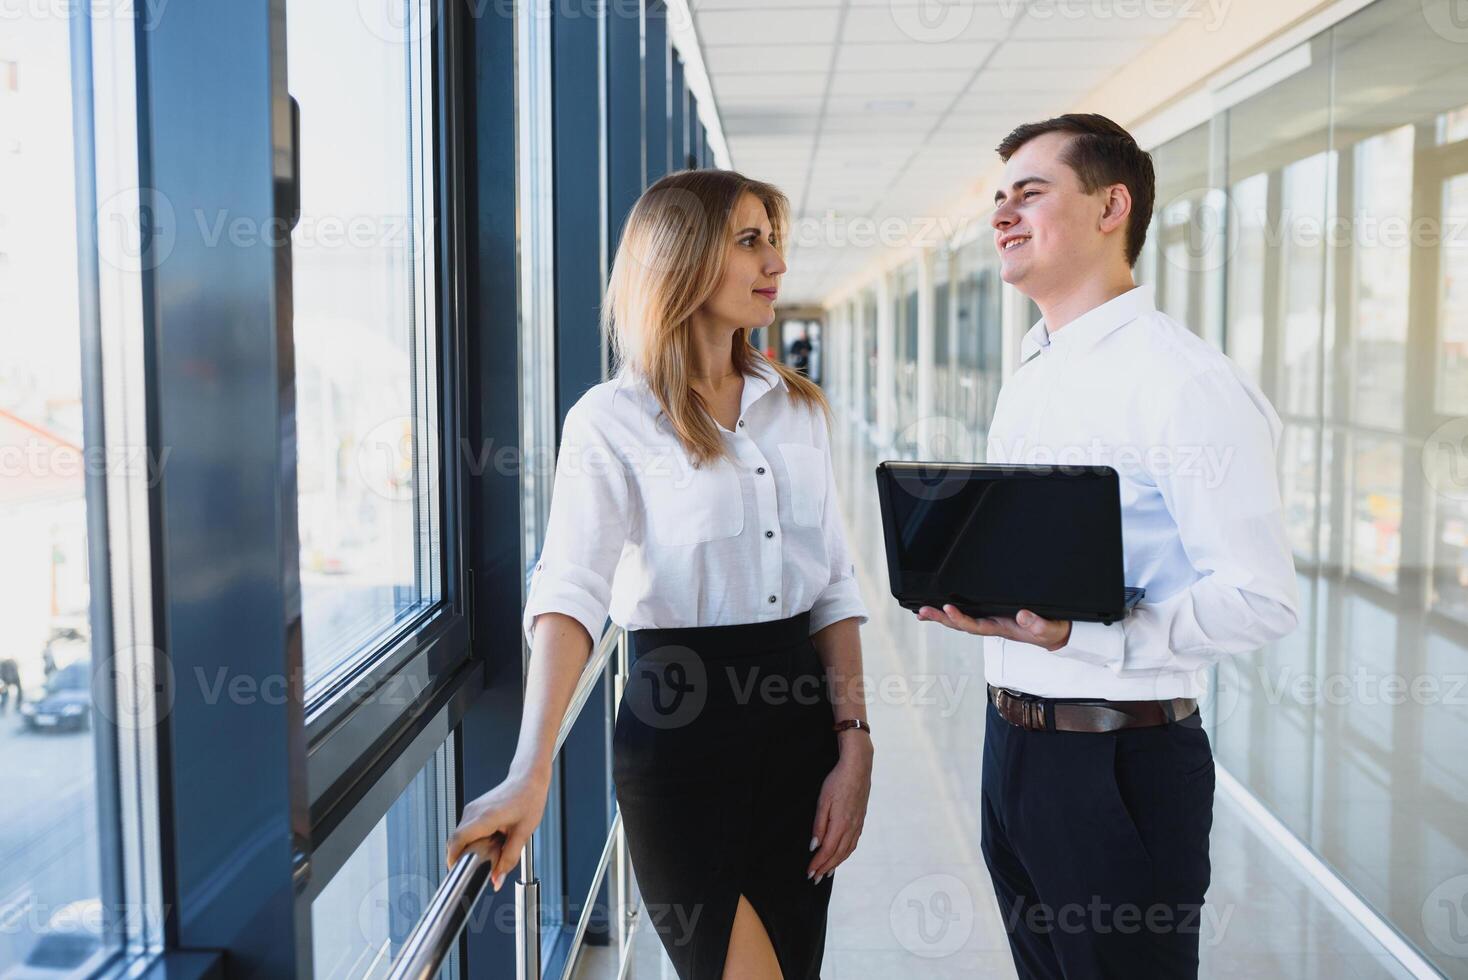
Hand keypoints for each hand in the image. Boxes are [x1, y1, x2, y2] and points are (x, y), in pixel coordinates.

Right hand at [445, 772, 549, 891]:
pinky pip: (466, 829)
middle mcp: (474, 811)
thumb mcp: (523, 833)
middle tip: (477, 867)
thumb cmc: (528, 800)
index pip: (457, 841)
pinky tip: (488, 842)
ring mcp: (472, 809)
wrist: (528, 779)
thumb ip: (509, 859)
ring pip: (460, 835)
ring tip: (488, 852)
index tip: (458, 872)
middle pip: (456, 840)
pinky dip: (471, 840)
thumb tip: (498, 879)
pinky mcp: (474, 809)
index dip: (453, 859)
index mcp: (485, 817)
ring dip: (468, 848)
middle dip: (462, 857)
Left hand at [807, 743, 871, 882]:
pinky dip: (845, 854)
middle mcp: (851, 828)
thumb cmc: (838, 781)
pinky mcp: (860, 820)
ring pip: (847, 851)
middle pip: (838, 854)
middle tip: (815, 878)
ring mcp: (858, 824)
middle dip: (825, 868)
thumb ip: (819, 825)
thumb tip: (814, 845)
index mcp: (841, 824)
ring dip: (836, 863)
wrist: (858, 767)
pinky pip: (853, 843)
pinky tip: (841, 855)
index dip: (818, 863)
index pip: (828, 850)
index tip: (809, 873)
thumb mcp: (823, 801)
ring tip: (826, 872)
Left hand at [916, 604, 1071, 651]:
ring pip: (962, 620)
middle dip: (941, 618)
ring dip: (942, 616)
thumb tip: (1022, 615)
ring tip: (922, 611)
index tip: (948, 608)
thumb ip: (1037, 624)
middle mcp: (992, 625)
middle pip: (961, 625)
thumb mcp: (1049, 629)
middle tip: (922, 611)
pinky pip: (969, 614)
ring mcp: (991, 621)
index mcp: (1002, 628)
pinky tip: (941, 608)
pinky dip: (953, 612)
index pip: (976, 625)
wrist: (1056, 635)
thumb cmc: (1051, 632)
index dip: (960, 618)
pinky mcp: (993, 615)